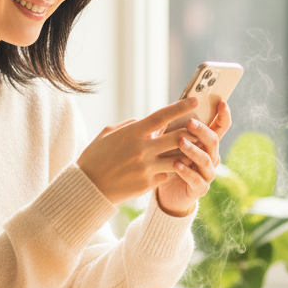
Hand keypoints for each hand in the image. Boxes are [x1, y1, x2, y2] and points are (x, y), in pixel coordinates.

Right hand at [77, 97, 217, 207]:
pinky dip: (170, 170)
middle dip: (191, 132)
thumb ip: (129, 125)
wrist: (88, 187)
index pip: (162, 116)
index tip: (195, 101)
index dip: (180, 107)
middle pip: (177, 137)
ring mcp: (146, 168)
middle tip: (199, 129)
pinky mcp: (148, 184)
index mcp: (132, 133)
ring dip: (186, 153)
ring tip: (191, 150)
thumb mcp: (107, 133)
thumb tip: (145, 120)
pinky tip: (171, 168)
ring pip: (178, 158)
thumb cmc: (95, 157)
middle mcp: (142, 149)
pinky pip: (167, 174)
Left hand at [154, 101, 230, 216]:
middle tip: (190, 122)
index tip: (222, 102)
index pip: (221, 127)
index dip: (224, 115)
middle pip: (214, 141)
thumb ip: (175, 127)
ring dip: (193, 149)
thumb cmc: (169, 160)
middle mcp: (211, 157)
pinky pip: (196, 179)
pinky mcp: (199, 188)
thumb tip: (171, 106)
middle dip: (202, 131)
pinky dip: (186, 171)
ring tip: (180, 142)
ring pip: (205, 160)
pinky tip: (176, 164)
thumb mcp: (171, 142)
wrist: (166, 191)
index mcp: (207, 143)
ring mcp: (207, 173)